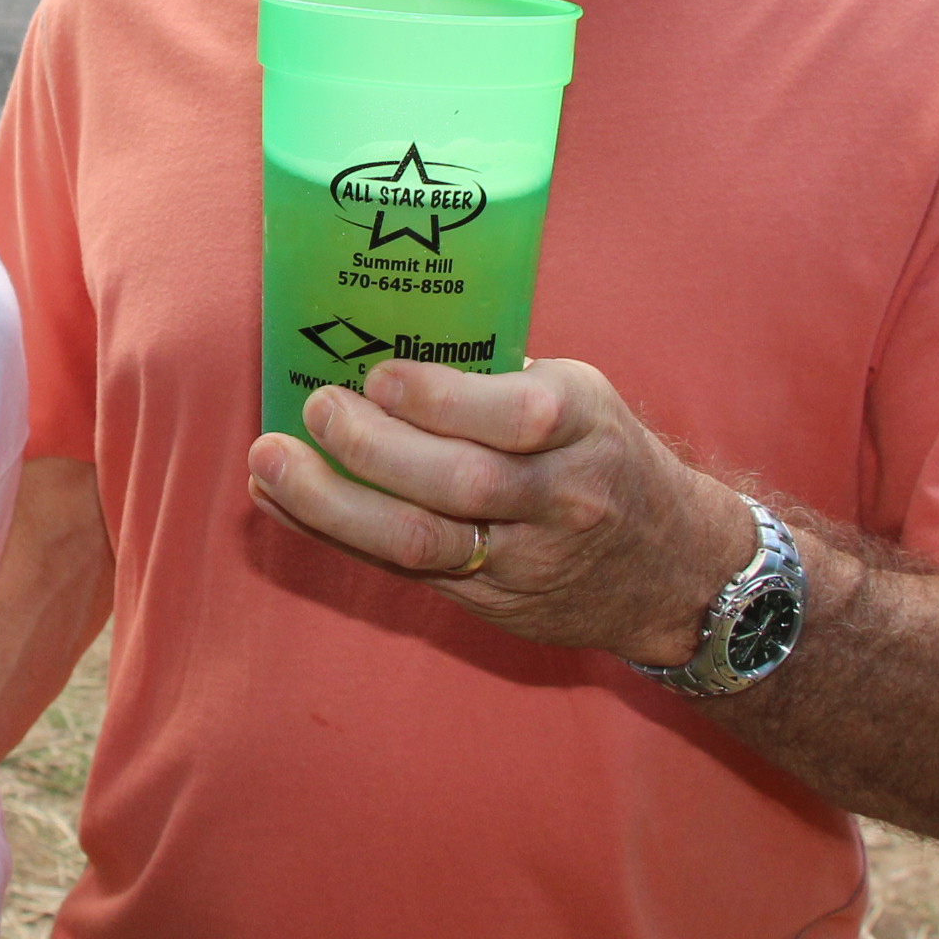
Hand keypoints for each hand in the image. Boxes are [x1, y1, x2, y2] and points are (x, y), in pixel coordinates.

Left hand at [246, 357, 751, 662]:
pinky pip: (400, 571)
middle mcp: (558, 498)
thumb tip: (382, 335)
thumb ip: (497, 378)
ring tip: (267, 464)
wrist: (671, 569)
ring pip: (420, 544)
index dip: (440, 399)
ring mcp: (523, 561)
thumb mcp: (580, 396)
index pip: (516, 417)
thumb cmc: (604, 454)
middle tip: (315, 409)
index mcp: (582, 427)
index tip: (379, 375)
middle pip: (458, 485)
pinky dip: (332, 534)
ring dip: (329, 504)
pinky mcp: (489, 603)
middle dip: (372, 448)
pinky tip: (280, 503)